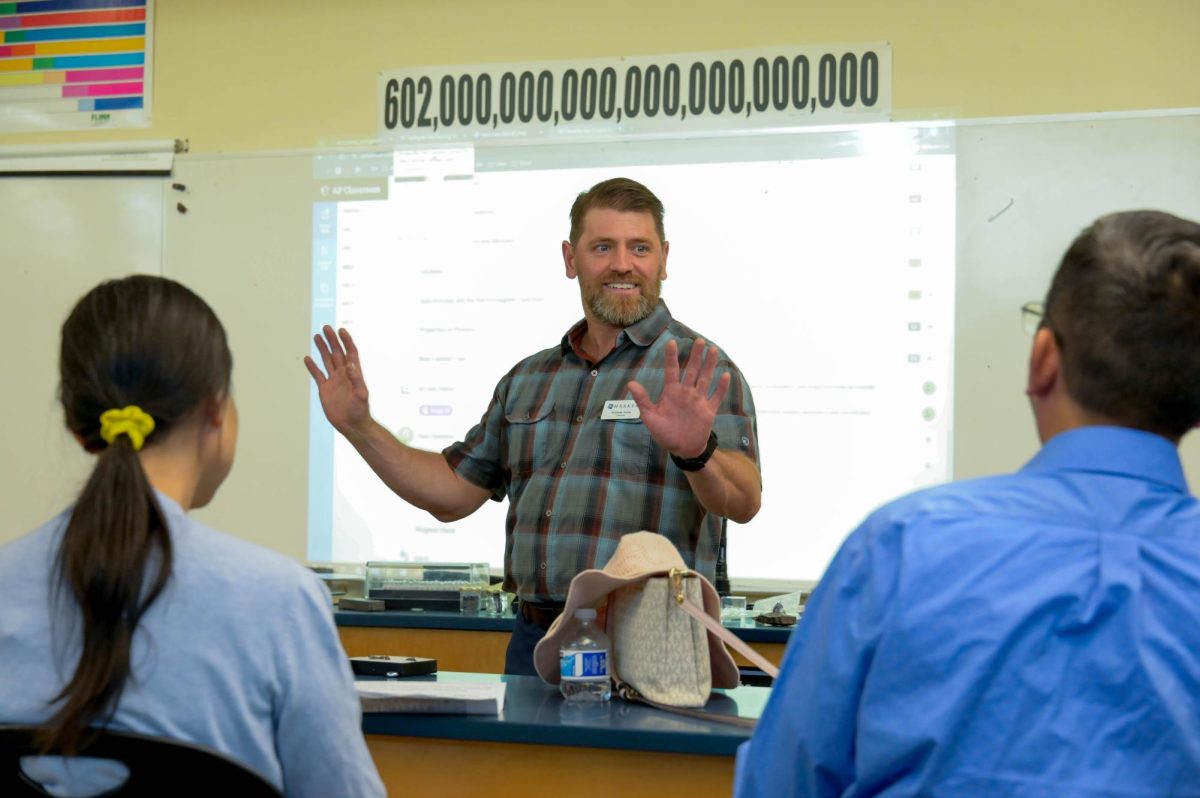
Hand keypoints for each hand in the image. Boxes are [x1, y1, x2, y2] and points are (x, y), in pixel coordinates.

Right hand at [304, 325, 371, 435]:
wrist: (352, 425)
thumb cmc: (360, 411)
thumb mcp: (361, 395)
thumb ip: (356, 380)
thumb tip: (350, 365)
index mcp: (353, 373)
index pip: (350, 352)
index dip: (346, 341)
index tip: (341, 330)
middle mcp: (343, 374)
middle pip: (337, 353)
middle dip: (332, 340)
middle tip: (326, 327)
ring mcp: (334, 381)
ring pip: (327, 360)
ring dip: (322, 349)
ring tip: (317, 336)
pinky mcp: (325, 390)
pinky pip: (318, 375)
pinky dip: (312, 367)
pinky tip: (307, 358)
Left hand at [627, 338, 730, 457]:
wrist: (682, 449)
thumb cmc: (664, 433)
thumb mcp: (650, 417)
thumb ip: (643, 400)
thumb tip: (631, 383)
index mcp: (671, 392)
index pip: (671, 371)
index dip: (671, 357)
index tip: (671, 342)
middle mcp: (686, 393)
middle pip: (692, 370)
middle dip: (695, 356)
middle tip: (699, 340)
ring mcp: (698, 400)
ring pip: (705, 379)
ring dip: (709, 365)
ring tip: (713, 350)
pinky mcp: (709, 410)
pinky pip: (716, 396)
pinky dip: (721, 387)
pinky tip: (725, 375)